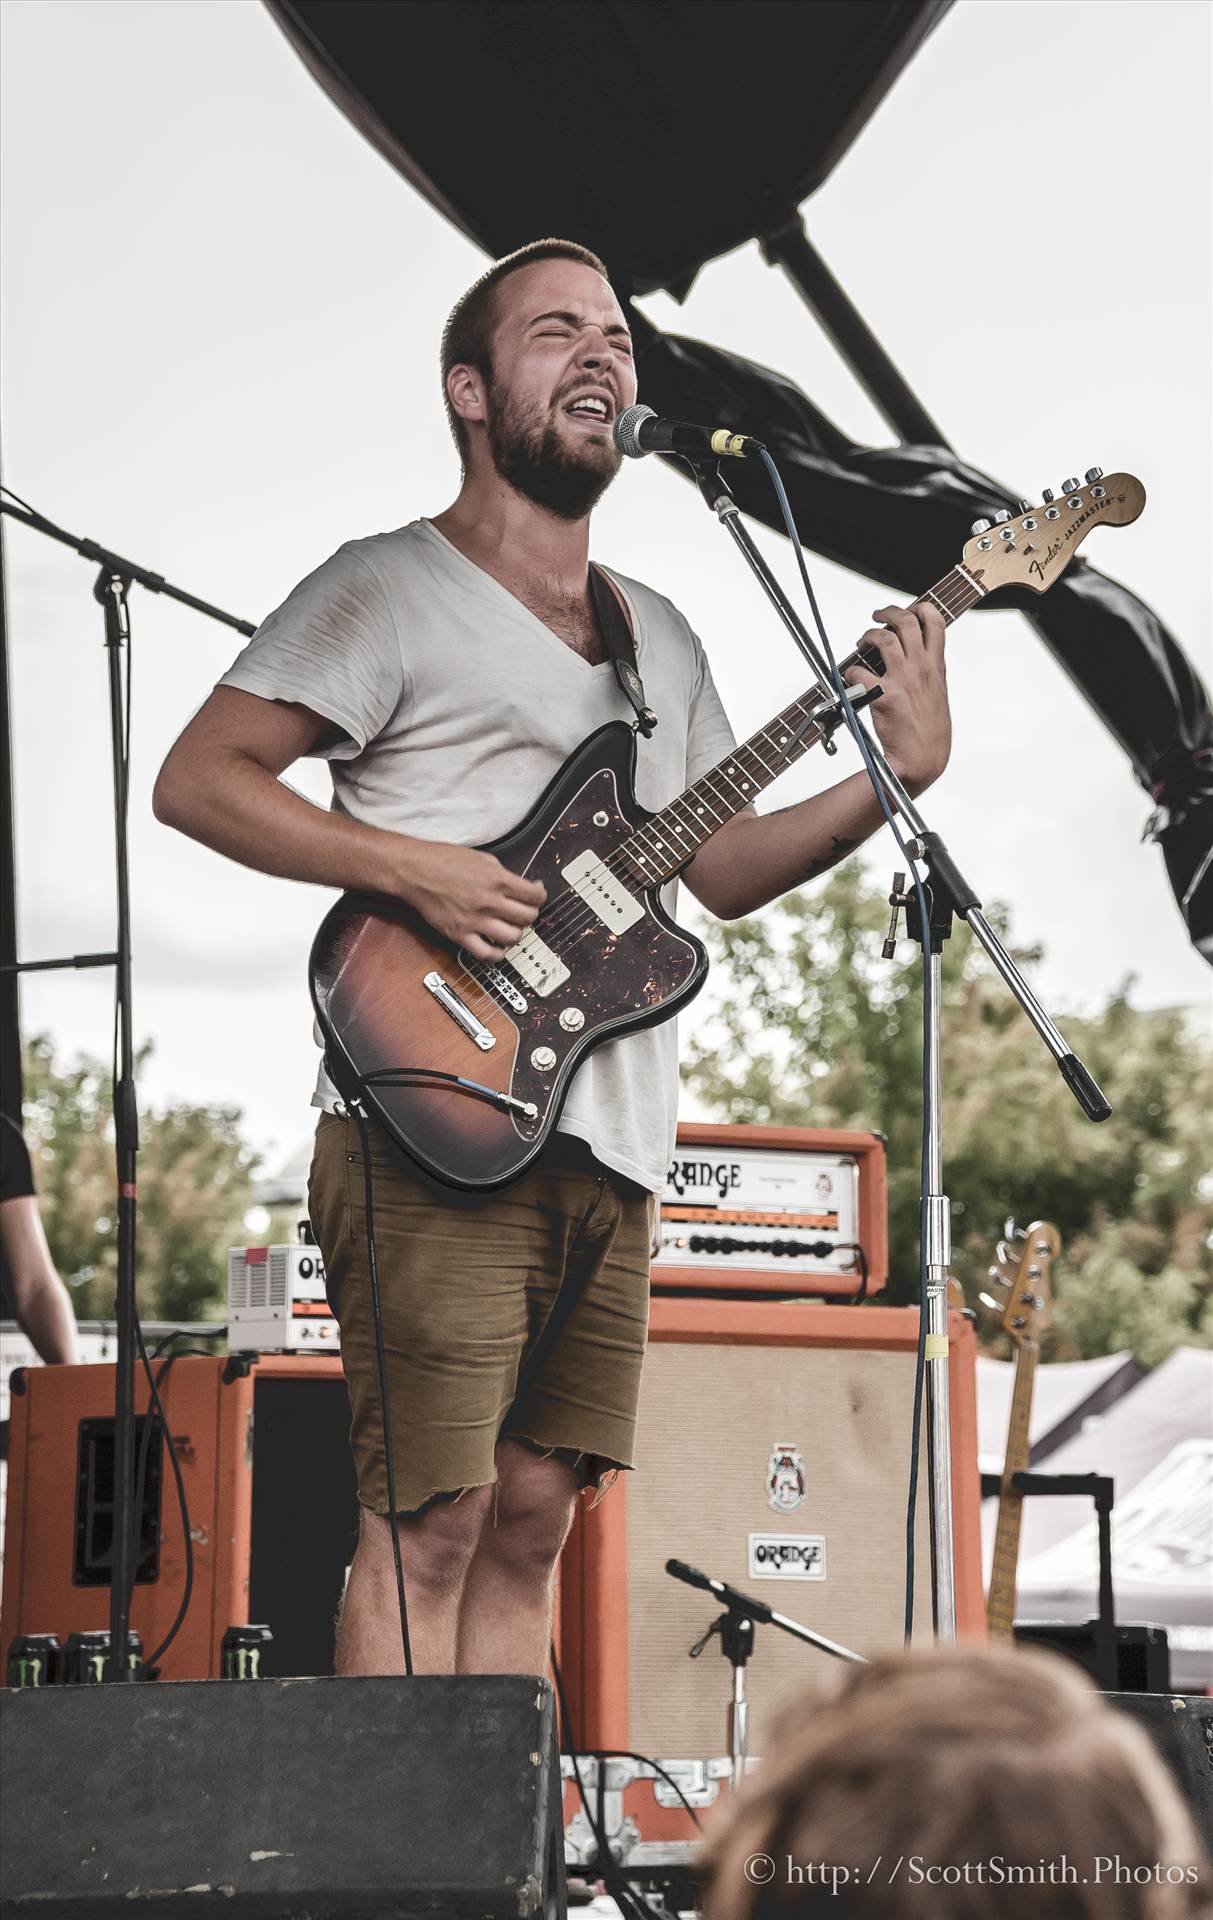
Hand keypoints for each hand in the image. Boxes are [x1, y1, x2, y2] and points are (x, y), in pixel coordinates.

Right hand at [393, 840, 545, 960]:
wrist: (414, 870)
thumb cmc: (443, 860)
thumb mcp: (482, 858)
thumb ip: (503, 875)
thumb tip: (520, 887)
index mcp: (497, 879)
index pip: (535, 895)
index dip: (540, 895)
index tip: (536, 895)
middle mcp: (488, 901)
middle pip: (527, 917)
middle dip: (530, 914)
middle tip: (523, 911)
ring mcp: (475, 920)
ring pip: (513, 937)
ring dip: (516, 934)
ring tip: (510, 928)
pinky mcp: (460, 933)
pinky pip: (487, 954)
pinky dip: (497, 954)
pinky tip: (497, 946)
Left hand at [844, 601, 950, 796]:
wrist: (923, 759)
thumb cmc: (930, 732)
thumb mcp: (939, 694)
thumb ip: (930, 672)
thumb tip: (919, 657)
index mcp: (937, 667)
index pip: (936, 622)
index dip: (921, 608)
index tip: (910, 608)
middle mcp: (921, 669)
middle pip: (906, 622)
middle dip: (888, 612)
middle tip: (877, 616)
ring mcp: (903, 681)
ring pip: (883, 639)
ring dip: (868, 635)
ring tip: (862, 641)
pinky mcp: (884, 696)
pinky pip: (860, 673)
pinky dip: (851, 671)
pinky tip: (852, 678)